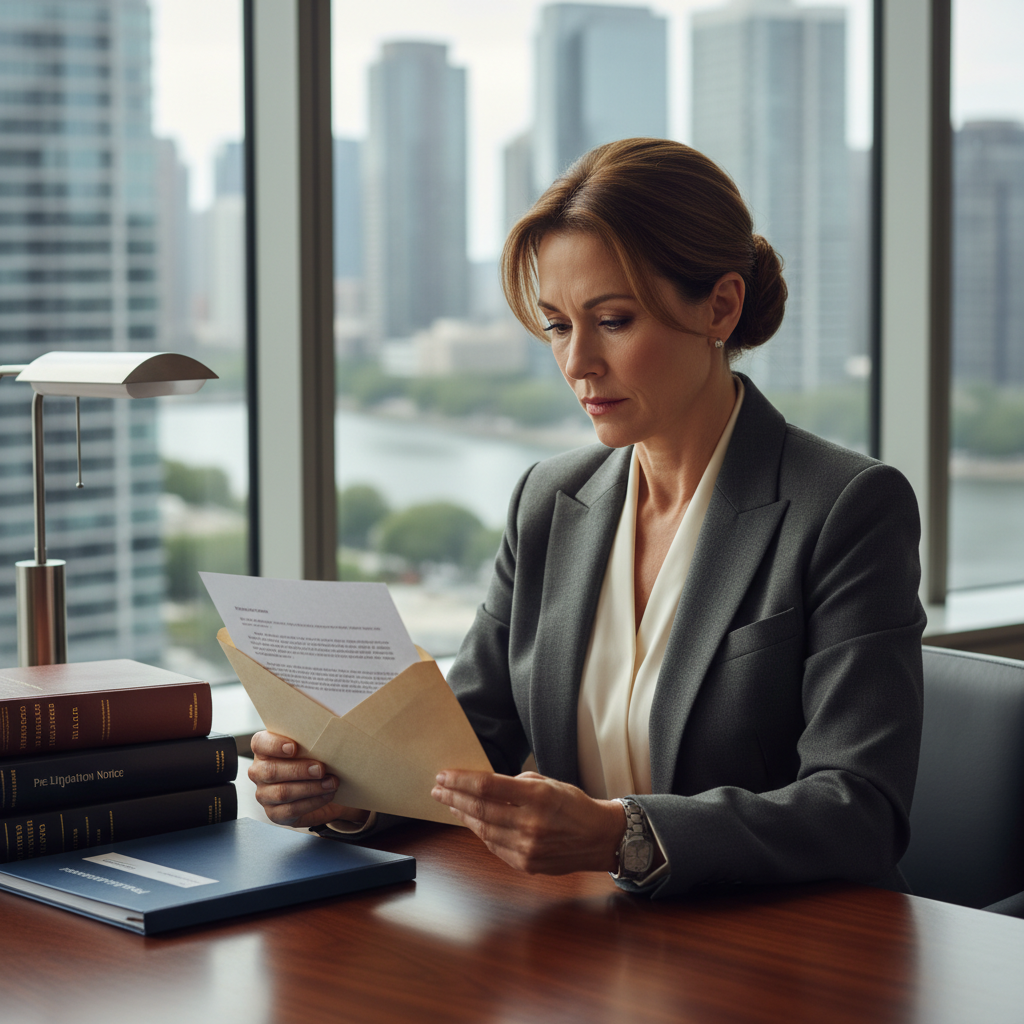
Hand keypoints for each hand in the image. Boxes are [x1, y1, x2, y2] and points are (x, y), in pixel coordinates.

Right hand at [248, 730, 369, 828]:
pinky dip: (312, 802)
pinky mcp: (275, 813)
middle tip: (321, 768)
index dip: (275, 745)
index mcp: (264, 749)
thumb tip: (330, 726)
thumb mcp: (312, 745)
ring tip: (330, 783)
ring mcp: (264, 794)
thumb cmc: (314, 760)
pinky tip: (327, 795)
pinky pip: (290, 810)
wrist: (322, 788)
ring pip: (282, 792)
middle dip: (299, 770)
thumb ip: (312, 737)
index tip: (294, 747)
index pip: (260, 743)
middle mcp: (260, 771)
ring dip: (310, 788)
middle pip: (271, 771)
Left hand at [431, 769, 625, 874]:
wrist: (599, 838)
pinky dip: (480, 832)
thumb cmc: (574, 806)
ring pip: (483, 830)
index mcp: (538, 797)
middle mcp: (531, 823)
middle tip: (438, 789)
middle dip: (454, 797)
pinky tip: (471, 821)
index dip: (461, 781)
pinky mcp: (526, 864)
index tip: (443, 776)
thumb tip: (484, 784)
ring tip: (449, 803)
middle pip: (480, 809)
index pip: (487, 787)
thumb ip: (516, 783)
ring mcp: (527, 847)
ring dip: (462, 815)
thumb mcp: (549, 783)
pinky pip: (494, 846)